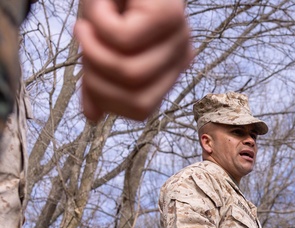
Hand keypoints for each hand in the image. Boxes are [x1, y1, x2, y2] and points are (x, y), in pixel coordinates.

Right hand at [75, 0, 193, 121]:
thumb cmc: (110, 0)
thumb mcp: (99, 43)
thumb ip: (99, 78)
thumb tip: (92, 116)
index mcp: (169, 71)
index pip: (140, 110)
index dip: (106, 98)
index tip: (86, 69)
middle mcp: (180, 58)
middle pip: (137, 98)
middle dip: (97, 78)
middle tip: (83, 44)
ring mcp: (179, 37)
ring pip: (130, 72)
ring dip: (92, 49)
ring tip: (86, 25)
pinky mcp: (168, 16)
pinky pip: (123, 40)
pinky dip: (97, 24)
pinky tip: (96, 8)